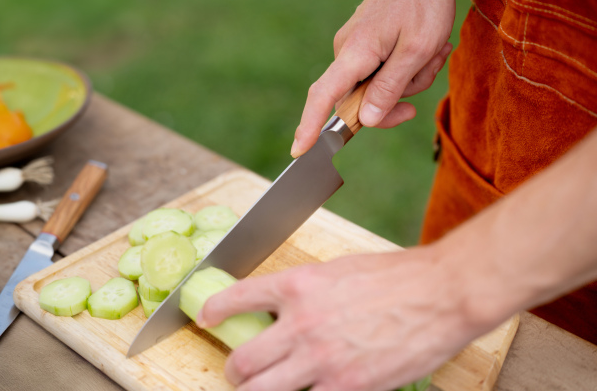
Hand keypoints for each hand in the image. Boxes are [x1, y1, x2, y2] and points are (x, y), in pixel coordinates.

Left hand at [198, 249, 478, 390]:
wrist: (441, 292)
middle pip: (241, 360)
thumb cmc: (397, 276)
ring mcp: (322, 360)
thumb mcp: (341, 270)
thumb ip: (308, 291)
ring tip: (259, 390)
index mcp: (299, 285)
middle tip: (237, 372)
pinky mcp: (348, 388)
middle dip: (233, 371)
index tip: (206, 318)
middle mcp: (301, 323)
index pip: (236, 297)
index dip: (214, 310)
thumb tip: (286, 308)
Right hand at [292, 0, 455, 157]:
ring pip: (377, 88)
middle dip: (397, 97)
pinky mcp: (365, 48)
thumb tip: (366, 121)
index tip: (299, 150)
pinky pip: (381, 73)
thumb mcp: (417, 49)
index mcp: (355, 53)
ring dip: (410, 79)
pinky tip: (423, 50)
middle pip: (360, 101)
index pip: (322, 95)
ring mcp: (355, 51)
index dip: (310, 125)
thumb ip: (390, 87)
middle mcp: (347, 53)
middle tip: (427, 73)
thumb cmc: (423, 2)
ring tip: (431, 51)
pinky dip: (406, 69)